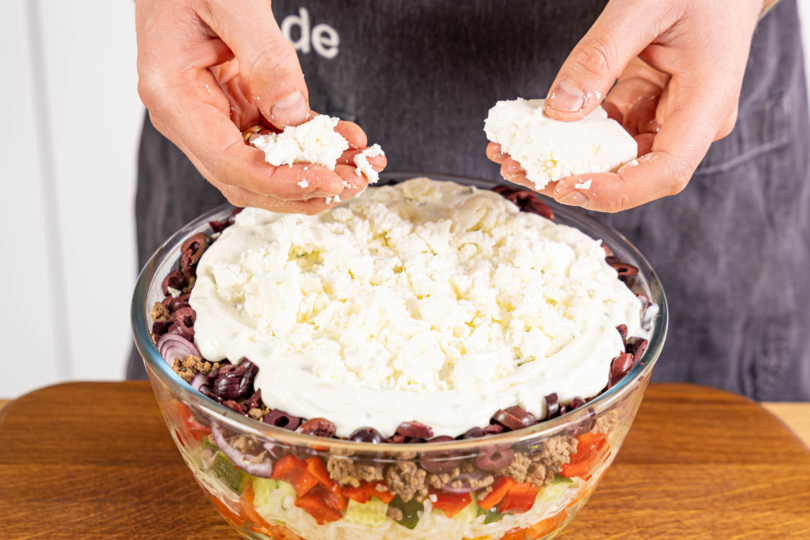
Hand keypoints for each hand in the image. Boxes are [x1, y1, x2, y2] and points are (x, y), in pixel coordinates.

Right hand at [135, 0, 384, 213]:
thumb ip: (265, 58)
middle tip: (354, 183)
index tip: (327, 181)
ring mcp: (215, 114)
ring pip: (267, 165)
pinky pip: (278, 138)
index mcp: (174, 96)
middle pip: (248, 179)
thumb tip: (293, 115)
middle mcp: (190, 116)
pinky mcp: (239, 106)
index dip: (281, 182)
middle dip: (304, 189)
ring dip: (315, 171)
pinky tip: (348, 141)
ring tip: (361, 167)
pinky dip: (314, 145)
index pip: (229, 164)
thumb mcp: (232, 2)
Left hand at [488, 0, 762, 211]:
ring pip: (613, 157)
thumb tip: (558, 109)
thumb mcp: (644, 5)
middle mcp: (690, 121)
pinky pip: (605, 132)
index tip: (567, 187)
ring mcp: (668, 115)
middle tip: (519, 169)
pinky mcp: (646, 105)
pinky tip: (533, 131)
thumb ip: (600, 56)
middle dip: (574, 180)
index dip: (615, 190)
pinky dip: (569, 135)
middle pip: (634, 173)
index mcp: (708, 103)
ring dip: (564, 161)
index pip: (666, 171)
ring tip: (513, 154)